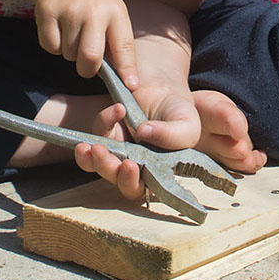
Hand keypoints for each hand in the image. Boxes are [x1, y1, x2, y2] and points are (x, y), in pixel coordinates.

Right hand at [34, 0, 136, 86]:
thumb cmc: (94, 3)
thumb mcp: (113, 14)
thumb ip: (117, 43)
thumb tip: (125, 80)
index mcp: (115, 11)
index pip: (123, 45)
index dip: (127, 69)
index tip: (131, 86)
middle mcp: (93, 9)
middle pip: (90, 56)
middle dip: (88, 70)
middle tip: (87, 66)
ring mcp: (69, 10)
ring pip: (68, 54)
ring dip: (70, 54)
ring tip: (73, 35)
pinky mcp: (47, 12)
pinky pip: (50, 47)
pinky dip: (54, 46)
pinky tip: (59, 30)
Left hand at [74, 85, 200, 201]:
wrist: (169, 91)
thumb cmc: (180, 116)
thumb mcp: (187, 126)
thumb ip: (172, 135)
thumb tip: (144, 132)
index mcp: (152, 173)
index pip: (137, 188)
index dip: (130, 182)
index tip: (129, 166)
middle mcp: (132, 164)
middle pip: (113, 176)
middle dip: (105, 167)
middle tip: (101, 152)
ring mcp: (117, 148)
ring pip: (96, 161)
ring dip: (91, 156)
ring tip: (92, 145)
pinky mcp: (107, 130)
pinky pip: (100, 130)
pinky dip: (105, 120)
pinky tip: (118, 109)